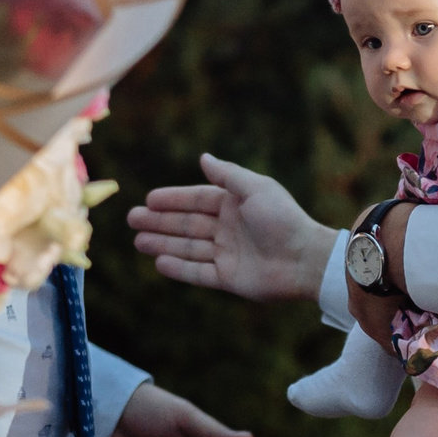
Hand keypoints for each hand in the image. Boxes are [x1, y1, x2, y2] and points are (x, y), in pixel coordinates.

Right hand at [127, 154, 332, 301]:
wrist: (305, 259)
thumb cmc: (283, 219)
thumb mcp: (256, 188)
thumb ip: (228, 175)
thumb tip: (203, 158)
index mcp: (235, 205)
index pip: (197, 200)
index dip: (172, 199)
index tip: (148, 199)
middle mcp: (228, 228)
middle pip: (187, 224)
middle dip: (159, 222)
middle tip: (132, 219)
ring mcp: (227, 254)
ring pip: (188, 248)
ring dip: (163, 244)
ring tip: (138, 241)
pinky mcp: (229, 278)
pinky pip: (198, 273)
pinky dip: (179, 268)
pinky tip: (159, 262)